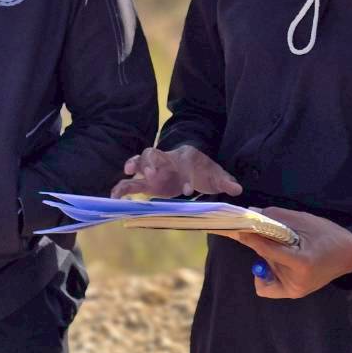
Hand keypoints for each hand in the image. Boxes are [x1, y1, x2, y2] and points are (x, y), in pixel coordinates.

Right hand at [111, 145, 241, 198]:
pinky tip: (114, 198)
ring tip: (127, 174)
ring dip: (133, 167)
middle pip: (153, 153)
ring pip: (139, 162)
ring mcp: (154, 171)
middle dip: (151, 163)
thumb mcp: (216, 176)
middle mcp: (166, 161)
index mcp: (184, 159)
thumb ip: (225, 182)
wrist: (192, 167)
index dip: (186, 175)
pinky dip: (121, 188)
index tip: (189, 190)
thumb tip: (237, 189)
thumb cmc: (204, 171)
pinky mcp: (146, 183)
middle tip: (152, 175)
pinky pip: (130, 183)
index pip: (182, 163)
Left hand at [219, 208, 351, 299]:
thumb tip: (251, 213)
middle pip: (263, 260)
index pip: (266, 249)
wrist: (350, 254)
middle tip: (268, 234)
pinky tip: (276, 263)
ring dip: (266, 258)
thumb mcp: (305, 221)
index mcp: (301, 263)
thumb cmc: (329, 235)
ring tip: (284, 248)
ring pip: (263, 272)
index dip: (250, 237)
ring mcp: (294, 290)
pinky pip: (268, 287)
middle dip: (261, 245)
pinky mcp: (293, 292)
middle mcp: (295, 281)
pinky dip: (266, 274)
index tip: (238, 228)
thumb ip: (277, 217)